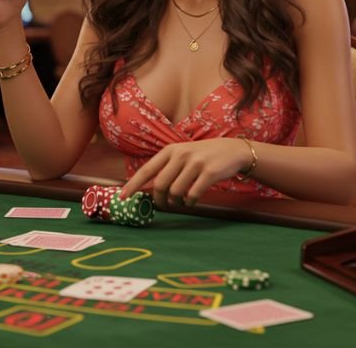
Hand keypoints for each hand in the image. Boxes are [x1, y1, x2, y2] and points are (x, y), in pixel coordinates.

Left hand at [119, 138, 251, 207]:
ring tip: (181, 202)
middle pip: (160, 185)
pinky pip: (192, 195)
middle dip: (159, 200)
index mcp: (170, 150)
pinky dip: (190, 203)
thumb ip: (167, 167)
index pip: (146, 170)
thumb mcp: (182, 154)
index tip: (122, 197)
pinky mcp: (209, 173)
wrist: (232, 150)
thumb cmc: (203, 156)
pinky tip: (192, 201)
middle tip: (164, 206)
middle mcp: (181, 155)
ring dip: (176, 203)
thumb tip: (149, 189)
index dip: (133, 184)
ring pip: (175, 192)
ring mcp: (195, 163)